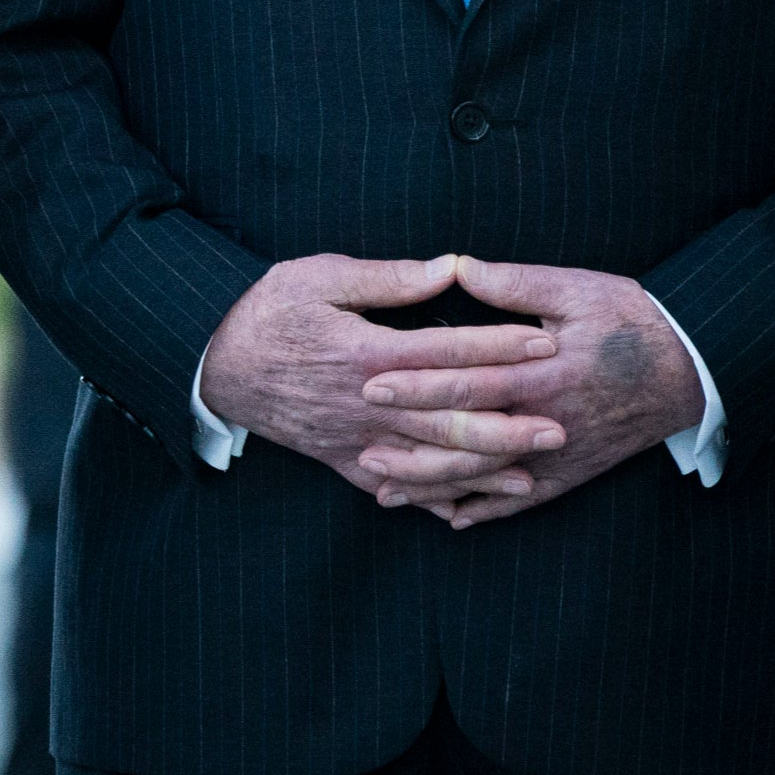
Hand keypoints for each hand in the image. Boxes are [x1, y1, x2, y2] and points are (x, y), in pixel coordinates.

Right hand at [199, 254, 564, 506]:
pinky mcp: (344, 460)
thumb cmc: (267, 312)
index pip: (448, 350)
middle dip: (509, 422)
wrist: (215, 365)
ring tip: (532, 469)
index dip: (499, 345)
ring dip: (485, 468)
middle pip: (451, 418)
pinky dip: (434, 499)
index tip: (545, 341)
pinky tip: (468, 506)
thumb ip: (387, 278)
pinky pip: (397, 487)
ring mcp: (358, 438)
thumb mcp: (318, 277)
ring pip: (432, 460)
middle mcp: (369, 402)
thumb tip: (448, 268)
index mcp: (368, 352)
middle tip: (560, 423)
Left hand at [355, 257, 706, 527]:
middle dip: (414, 443)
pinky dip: (488, 509)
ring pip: (490, 475)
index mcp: (545, 370)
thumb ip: (512, 283)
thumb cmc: (629, 319)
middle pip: (471, 436)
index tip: (370, 383)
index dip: (419, 384)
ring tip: (386, 488)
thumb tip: (454, 265)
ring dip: (438, 484)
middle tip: (361, 447)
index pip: (470, 380)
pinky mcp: (576, 471)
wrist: (692, 366)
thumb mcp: (574, 289)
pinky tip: (450, 517)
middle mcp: (549, 418)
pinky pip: (526, 498)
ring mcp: (563, 450)